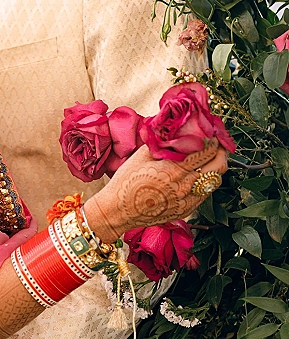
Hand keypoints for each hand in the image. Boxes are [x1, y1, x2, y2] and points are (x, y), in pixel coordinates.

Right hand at [87, 139, 227, 241]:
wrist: (118, 211)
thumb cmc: (126, 181)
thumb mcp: (142, 154)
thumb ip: (163, 141)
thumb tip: (177, 127)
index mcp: (175, 168)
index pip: (207, 149)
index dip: (212, 138)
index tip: (210, 131)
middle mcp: (186, 185)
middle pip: (219, 164)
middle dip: (221, 150)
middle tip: (216, 143)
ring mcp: (188, 200)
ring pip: (216, 180)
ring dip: (216, 166)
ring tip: (210, 158)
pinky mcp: (186, 210)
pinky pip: (205, 193)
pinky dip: (205, 181)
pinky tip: (196, 175)